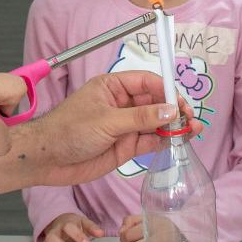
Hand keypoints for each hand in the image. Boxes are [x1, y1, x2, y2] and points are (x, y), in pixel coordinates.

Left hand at [18, 71, 200, 188]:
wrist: (48, 159)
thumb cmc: (69, 130)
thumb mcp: (107, 120)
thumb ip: (141, 117)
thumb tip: (171, 111)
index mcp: (113, 86)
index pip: (146, 81)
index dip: (165, 89)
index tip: (180, 101)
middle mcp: (121, 104)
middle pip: (155, 102)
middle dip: (174, 109)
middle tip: (190, 117)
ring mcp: (125, 126)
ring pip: (156, 123)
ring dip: (174, 126)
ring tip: (193, 129)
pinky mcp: (126, 147)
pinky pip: (150, 141)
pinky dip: (165, 141)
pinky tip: (179, 140)